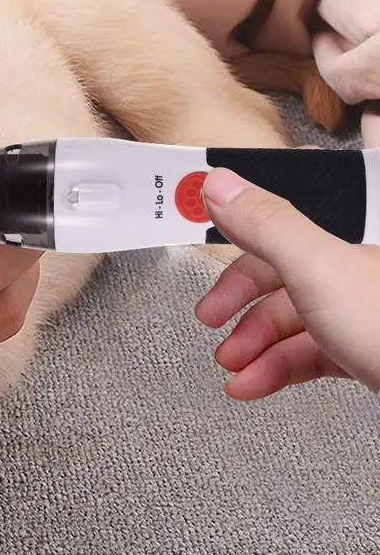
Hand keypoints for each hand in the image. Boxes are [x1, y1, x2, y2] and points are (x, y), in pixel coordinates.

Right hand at [195, 167, 379, 398]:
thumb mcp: (321, 270)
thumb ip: (267, 224)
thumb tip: (220, 183)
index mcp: (357, 227)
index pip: (286, 206)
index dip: (241, 217)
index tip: (202, 226)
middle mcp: (360, 261)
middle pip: (283, 266)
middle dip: (240, 299)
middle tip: (209, 315)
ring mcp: (363, 305)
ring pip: (294, 313)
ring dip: (252, 342)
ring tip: (230, 365)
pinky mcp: (365, 346)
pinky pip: (310, 349)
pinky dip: (275, 366)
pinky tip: (250, 382)